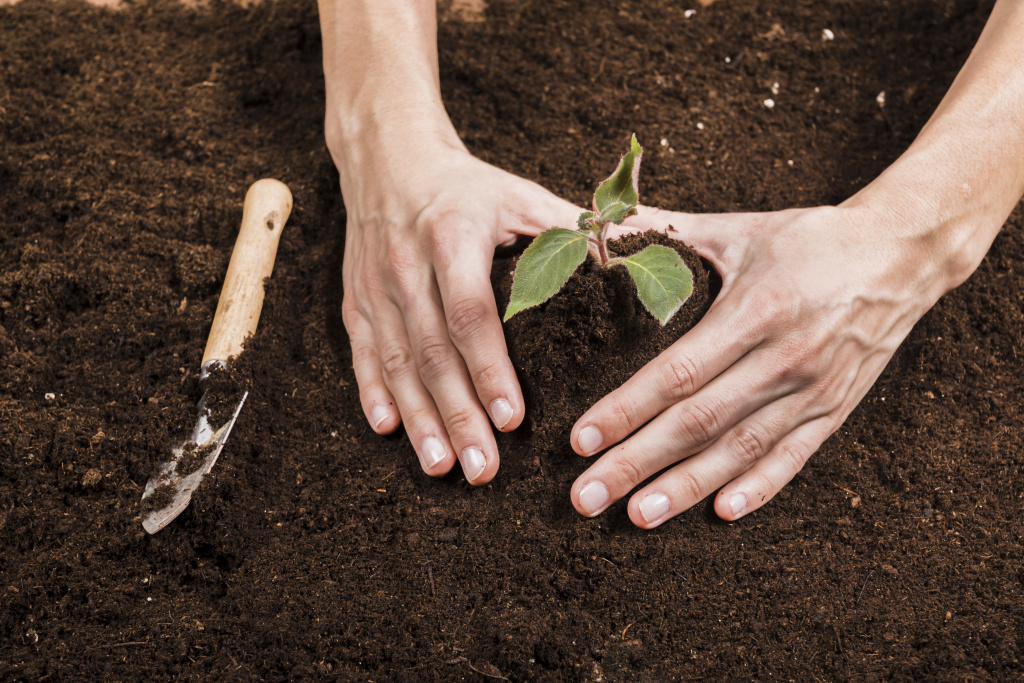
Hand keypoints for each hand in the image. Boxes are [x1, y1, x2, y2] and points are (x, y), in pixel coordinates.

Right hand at [335, 134, 579, 484]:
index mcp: (454, 234)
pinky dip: (373, 393)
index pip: (471, 312)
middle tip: (483, 469)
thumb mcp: (522, 197)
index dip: (490, 368)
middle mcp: (406, 262)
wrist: (389, 159)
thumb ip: (576, 231)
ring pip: (397, 361)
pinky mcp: (355, 300)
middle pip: (432, 351)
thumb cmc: (470, 188)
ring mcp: (374, 285)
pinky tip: (389, 430)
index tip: (513, 419)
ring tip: (442, 465)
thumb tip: (645, 254)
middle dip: (457, 414)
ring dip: (419, 418)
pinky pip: (363, 354)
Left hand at [568, 202, 950, 525]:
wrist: (901, 255)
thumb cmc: (807, 240)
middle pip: (699, 422)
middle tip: (586, 497)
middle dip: (637, 463)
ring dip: (686, 487)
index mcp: (754, 311)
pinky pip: (793, 458)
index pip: (676, 373)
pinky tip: (722, 513)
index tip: (580, 441)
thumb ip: (664, 232)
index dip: (625, 410)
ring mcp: (813, 390)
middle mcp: (784, 358)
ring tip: (637, 516)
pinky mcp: (835, 410)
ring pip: (740, 450)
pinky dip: (759, 488)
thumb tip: (599, 225)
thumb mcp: (736, 229)